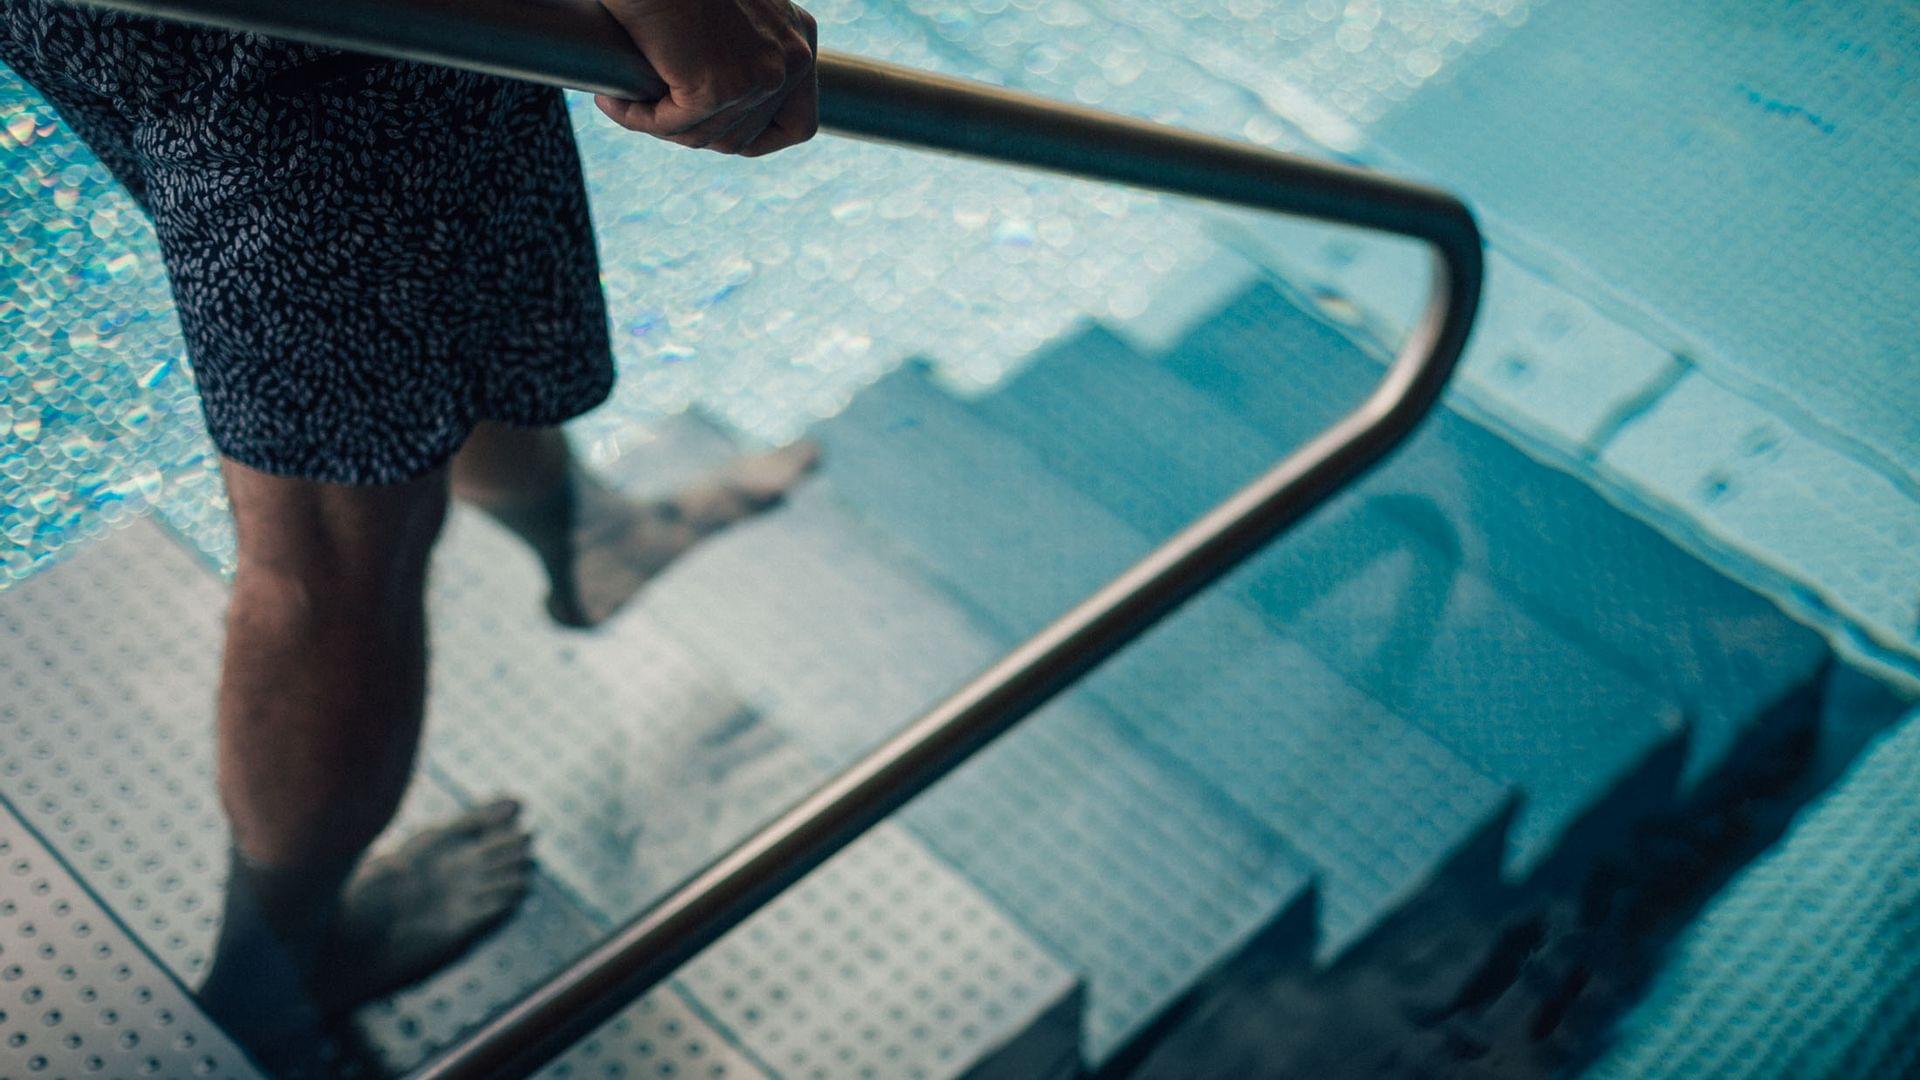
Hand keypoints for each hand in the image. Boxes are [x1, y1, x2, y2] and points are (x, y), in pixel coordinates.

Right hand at [595, 0, 819, 156]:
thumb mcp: (732, 17)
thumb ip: (744, 55)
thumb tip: (728, 110)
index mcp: (800, 44)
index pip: (798, 125)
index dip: (758, 139)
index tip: (718, 133)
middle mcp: (793, 62)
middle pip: (748, 138)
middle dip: (698, 133)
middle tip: (657, 113)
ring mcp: (760, 77)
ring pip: (709, 137)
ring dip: (664, 128)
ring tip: (629, 105)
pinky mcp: (719, 88)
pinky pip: (675, 126)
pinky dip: (638, 118)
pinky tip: (613, 102)